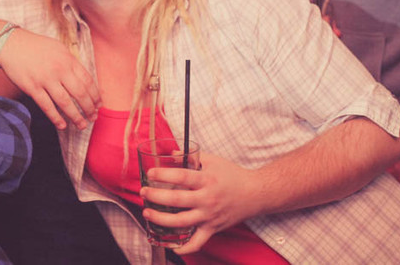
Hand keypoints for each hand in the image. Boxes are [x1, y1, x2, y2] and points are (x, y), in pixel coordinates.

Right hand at [0, 29, 99, 129]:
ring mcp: (45, 79)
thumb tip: (83, 79)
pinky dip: (55, 117)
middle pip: (79, 93)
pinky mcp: (32, 87)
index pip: (87, 80)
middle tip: (93, 117)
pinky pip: (46, 106)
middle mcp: (59, 69)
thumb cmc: (35, 46)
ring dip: (76, 116)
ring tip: (82, 125)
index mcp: (68, 59)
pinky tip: (62, 125)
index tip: (99, 104)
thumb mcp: (58, 48)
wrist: (11, 44)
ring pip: (65, 102)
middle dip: (89, 108)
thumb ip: (71, 62)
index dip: (95, 95)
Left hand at [140, 152, 255, 254]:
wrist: (256, 194)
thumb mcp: (213, 160)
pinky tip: (170, 244)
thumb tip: (171, 153)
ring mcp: (210, 216)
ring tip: (148, 213)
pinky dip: (184, 247)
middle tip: (143, 193)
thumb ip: (192, 156)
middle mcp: (208, 199)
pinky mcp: (213, 228)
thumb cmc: (233, 175)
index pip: (181, 176)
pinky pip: (197, 243)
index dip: (164, 174)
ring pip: (181, 222)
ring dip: (161, 219)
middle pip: (177, 200)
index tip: (150, 174)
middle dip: (156, 196)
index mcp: (207, 180)